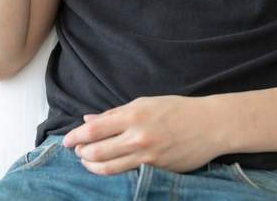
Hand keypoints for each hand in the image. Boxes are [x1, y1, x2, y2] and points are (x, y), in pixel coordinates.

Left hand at [60, 95, 227, 175]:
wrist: (210, 125)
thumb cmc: (176, 110)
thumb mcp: (144, 103)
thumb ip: (115, 113)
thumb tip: (88, 120)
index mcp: (133, 115)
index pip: (94, 130)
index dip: (75, 136)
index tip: (66, 140)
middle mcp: (138, 136)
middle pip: (97, 151)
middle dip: (81, 153)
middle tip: (77, 152)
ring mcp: (148, 156)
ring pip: (109, 168)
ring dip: (93, 165)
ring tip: (87, 161)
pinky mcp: (157, 169)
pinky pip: (128, 173)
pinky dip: (113, 171)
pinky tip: (108, 167)